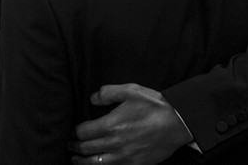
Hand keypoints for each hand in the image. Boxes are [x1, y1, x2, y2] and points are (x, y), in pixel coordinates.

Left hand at [69, 83, 191, 164]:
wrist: (177, 123)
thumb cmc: (154, 105)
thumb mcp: (131, 90)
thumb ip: (108, 92)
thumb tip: (92, 99)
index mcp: (110, 125)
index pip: (83, 132)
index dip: (75, 132)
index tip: (73, 131)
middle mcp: (114, 143)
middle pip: (86, 149)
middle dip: (75, 147)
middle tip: (70, 146)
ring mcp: (123, 157)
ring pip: (95, 164)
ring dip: (82, 162)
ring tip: (76, 160)